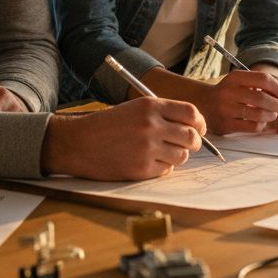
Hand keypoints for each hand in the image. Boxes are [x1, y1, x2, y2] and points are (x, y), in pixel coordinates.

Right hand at [41, 97, 205, 180]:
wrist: (78, 142)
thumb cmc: (107, 126)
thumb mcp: (134, 109)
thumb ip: (162, 114)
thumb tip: (192, 127)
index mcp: (151, 106)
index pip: (191, 113)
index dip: (199, 122)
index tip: (198, 129)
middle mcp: (152, 125)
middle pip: (191, 136)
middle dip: (193, 143)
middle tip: (186, 145)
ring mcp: (147, 148)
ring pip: (182, 156)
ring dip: (176, 157)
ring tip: (161, 153)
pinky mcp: (141, 169)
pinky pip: (166, 171)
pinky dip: (161, 168)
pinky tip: (147, 162)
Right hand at [199, 69, 277, 134]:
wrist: (203, 104)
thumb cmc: (228, 92)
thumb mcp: (239, 81)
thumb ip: (259, 83)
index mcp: (234, 78)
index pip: (263, 79)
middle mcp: (229, 92)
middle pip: (261, 98)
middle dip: (277, 104)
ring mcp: (226, 109)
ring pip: (258, 114)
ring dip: (271, 115)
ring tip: (272, 114)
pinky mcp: (226, 125)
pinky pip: (251, 126)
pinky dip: (261, 125)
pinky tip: (260, 122)